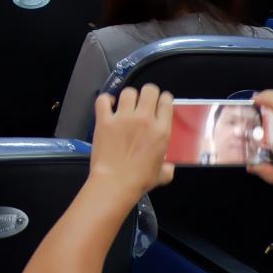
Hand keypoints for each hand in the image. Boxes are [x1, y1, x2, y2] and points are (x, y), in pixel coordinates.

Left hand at [88, 85, 175, 199]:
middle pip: (149, 90)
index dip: (163, 99)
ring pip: (128, 92)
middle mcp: (144, 119)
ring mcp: (123, 117)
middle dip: (148, 93)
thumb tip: (168, 167)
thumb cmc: (140, 180)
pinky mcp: (105, 119)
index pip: (166, 101)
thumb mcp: (162, 174)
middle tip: (144, 102)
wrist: (115, 182)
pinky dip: (106, 99)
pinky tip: (109, 105)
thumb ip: (168, 167)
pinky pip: (104, 99)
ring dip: (128, 97)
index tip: (160, 102)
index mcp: (162, 130)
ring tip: (126, 105)